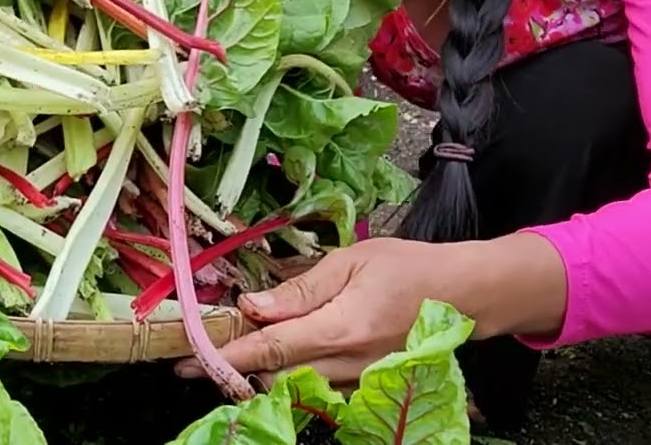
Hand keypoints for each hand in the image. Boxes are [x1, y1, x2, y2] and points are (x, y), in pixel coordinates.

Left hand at [173, 233, 566, 391]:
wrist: (466, 296)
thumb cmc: (408, 268)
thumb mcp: (351, 262)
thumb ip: (300, 288)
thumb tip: (253, 306)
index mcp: (342, 328)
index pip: (272, 349)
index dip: (226, 357)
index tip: (185, 363)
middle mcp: (348, 364)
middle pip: (275, 377)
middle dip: (236, 366)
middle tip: (203, 351)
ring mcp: (359, 382)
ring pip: (294, 387)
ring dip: (261, 371)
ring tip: (236, 349)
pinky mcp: (365, 387)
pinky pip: (317, 389)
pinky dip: (291, 375)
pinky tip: (280, 355)